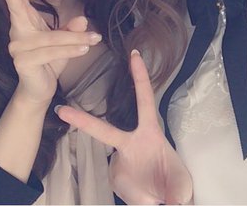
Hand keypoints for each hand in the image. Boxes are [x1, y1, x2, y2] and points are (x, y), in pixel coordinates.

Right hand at [0, 0, 100, 104]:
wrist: (40, 90)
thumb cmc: (50, 62)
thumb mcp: (64, 41)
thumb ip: (71, 29)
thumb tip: (83, 19)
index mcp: (25, 22)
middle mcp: (18, 32)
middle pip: (15, 7)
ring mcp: (18, 48)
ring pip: (51, 37)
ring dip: (75, 39)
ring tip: (95, 38)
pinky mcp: (23, 62)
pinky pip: (51, 52)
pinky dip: (71, 50)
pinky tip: (85, 48)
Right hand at [57, 49, 192, 204]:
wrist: (163, 197)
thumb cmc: (175, 181)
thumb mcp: (183, 187)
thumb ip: (177, 195)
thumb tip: (171, 203)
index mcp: (150, 133)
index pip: (145, 100)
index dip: (140, 78)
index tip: (134, 55)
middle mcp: (131, 143)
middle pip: (103, 130)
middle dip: (82, 120)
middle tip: (62, 111)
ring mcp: (120, 161)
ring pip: (114, 166)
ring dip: (127, 181)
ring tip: (148, 191)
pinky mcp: (115, 177)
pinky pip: (117, 181)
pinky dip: (131, 193)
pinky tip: (145, 195)